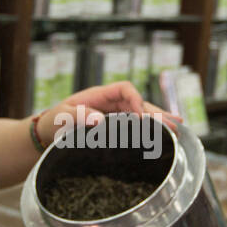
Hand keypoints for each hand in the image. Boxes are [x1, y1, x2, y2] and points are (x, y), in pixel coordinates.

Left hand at [37, 81, 181, 145]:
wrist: (47, 135)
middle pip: (140, 103)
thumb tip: (98, 119)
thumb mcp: (61, 117)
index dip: (135, 101)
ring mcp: (115, 117)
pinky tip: (168, 137)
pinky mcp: (116, 130)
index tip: (140, 118)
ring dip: (160, 122)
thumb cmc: (53, 122)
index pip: (125, 89)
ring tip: (179, 129)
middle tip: (174, 125)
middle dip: (157, 113)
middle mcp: (111, 104)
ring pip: (143, 116)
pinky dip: (152, 132)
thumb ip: (77, 116)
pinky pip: (137, 128)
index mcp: (100, 95)